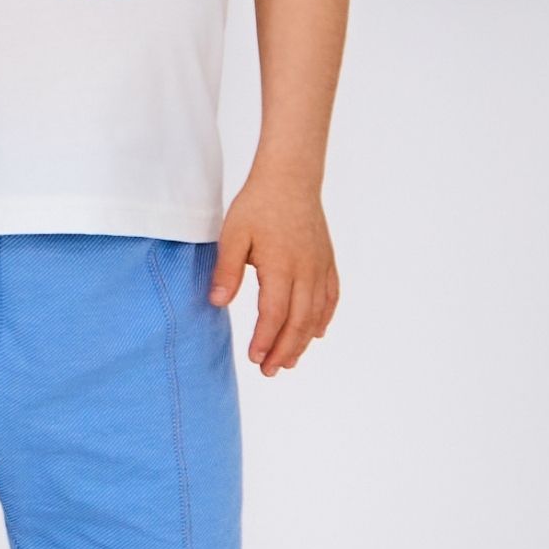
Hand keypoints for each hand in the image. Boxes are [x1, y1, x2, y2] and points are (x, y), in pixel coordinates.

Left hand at [209, 176, 339, 373]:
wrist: (291, 177)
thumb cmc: (258, 204)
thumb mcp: (233, 234)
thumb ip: (227, 269)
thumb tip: (217, 302)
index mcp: (281, 266)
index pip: (274, 314)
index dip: (265, 340)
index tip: (254, 358)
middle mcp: (305, 271)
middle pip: (299, 322)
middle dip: (284, 351)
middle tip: (270, 371)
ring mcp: (320, 267)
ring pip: (316, 314)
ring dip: (303, 341)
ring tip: (289, 361)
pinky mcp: (327, 260)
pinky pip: (330, 296)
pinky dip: (324, 318)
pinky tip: (315, 333)